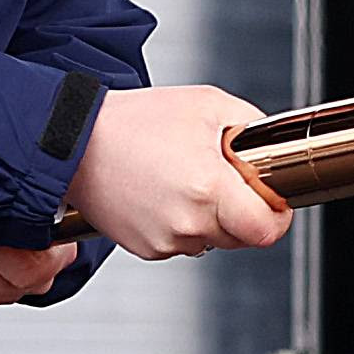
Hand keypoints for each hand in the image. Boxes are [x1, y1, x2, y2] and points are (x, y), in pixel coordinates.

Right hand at [64, 84, 293, 260]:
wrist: (74, 142)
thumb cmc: (133, 122)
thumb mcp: (208, 105)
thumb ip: (252, 126)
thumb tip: (271, 146)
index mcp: (209, 189)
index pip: (266, 230)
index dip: (278, 216)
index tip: (275, 201)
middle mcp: (187, 222)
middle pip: (243, 236)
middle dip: (244, 210)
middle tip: (225, 177)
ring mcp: (164, 241)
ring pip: (212, 239)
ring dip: (211, 217)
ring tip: (186, 179)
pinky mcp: (145, 248)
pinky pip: (182, 241)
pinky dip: (183, 223)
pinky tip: (165, 192)